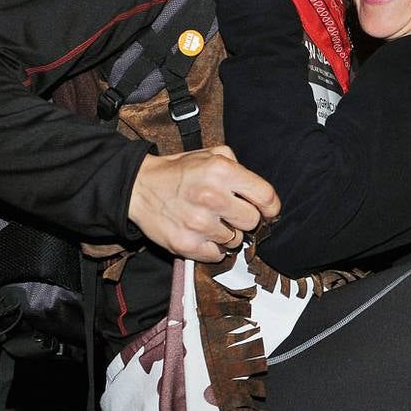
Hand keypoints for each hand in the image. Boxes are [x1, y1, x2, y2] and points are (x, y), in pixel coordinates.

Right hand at [127, 145, 279, 261]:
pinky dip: (213, 248)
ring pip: (235, 241)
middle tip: (230, 213)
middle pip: (252, 222)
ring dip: (227, 234)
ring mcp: (198, 223)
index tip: (268, 211)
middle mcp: (211, 196)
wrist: (139, 187)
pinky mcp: (185, 244)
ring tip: (210, 221)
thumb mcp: (211, 154)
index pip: (265, 196)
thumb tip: (261, 196)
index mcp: (221, 171)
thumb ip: (239, 168)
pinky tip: (202, 234)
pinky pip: (217, 255)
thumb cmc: (179, 171)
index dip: (271, 207)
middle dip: (245, 219)